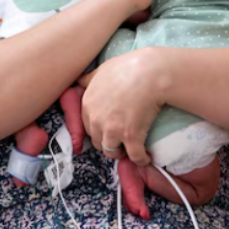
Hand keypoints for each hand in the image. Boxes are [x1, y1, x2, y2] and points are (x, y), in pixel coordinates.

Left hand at [80, 47, 168, 165]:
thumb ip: (88, 79)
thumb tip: (79, 80)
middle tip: (120, 142)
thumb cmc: (126, 68)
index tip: (108, 131)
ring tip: (130, 151)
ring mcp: (112, 130)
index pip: (87, 127)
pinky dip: (141, 160)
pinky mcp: (131, 137)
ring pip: (111, 152)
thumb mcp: (100, 70)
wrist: (148, 73)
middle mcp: (96, 120)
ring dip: (120, 153)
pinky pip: (134, 157)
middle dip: (107, 144)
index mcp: (87, 105)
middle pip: (97, 142)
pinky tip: (146, 158)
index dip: (98, 131)